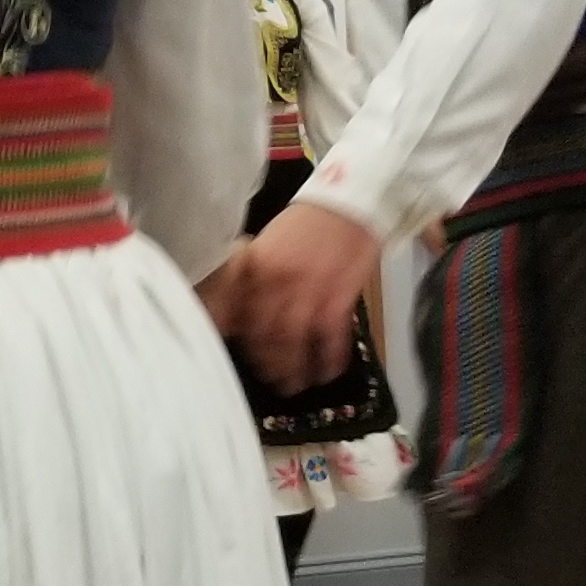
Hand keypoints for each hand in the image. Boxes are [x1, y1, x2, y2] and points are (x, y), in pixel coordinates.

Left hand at [215, 198, 379, 394]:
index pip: (237, 311)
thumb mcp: (268, 244)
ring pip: (292, 343)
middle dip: (263, 362)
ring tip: (293, 384)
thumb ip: (252, 276)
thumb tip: (235, 310)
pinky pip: (330, 339)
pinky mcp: (339, 299)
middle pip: (262, 334)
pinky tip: (326, 373)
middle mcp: (277, 282)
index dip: (236, 338)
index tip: (235, 354)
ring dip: (291, 369)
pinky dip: (327, 360)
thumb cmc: (308, 223)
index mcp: (256, 266)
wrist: (351, 201)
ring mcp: (309, 292)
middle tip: (267, 377)